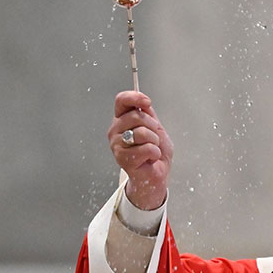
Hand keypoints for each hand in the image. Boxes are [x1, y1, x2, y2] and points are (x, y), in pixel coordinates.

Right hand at [107, 90, 172, 210]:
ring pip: (141, 133)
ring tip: (151, 149)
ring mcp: (117, 145)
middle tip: (153, 137)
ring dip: (154, 141)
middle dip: (152, 126)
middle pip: (135, 116)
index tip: (147, 103)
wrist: (156, 174)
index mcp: (121, 120)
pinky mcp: (123, 159)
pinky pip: (146, 148)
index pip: (121, 100)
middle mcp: (115, 131)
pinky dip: (154, 153)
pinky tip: (150, 158)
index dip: (135, 97)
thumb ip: (147, 113)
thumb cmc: (155, 152)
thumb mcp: (155, 127)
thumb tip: (143, 102)